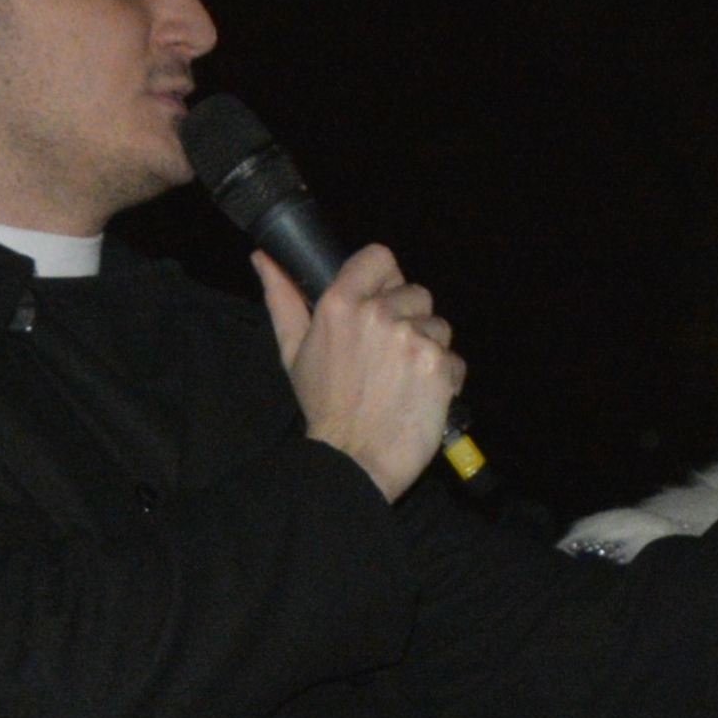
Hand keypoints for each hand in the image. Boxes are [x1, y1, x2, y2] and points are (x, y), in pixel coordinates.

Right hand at [260, 241, 466, 501]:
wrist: (353, 460)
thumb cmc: (323, 406)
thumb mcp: (293, 351)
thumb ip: (283, 299)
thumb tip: (263, 258)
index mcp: (341, 303)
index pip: (380, 257)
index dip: (384, 278)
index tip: (381, 301)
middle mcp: (380, 314)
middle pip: (414, 291)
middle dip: (407, 318)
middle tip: (388, 354)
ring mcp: (414, 339)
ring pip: (438, 325)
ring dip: (427, 347)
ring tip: (402, 378)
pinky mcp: (440, 366)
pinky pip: (453, 358)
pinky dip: (443, 377)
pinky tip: (419, 395)